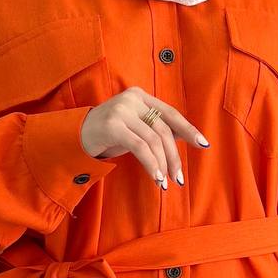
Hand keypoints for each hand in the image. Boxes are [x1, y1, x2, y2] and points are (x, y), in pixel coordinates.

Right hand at [80, 87, 209, 187]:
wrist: (75, 136)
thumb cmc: (109, 134)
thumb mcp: (135, 127)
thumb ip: (156, 129)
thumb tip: (186, 140)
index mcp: (141, 96)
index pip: (170, 113)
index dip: (188, 129)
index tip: (203, 144)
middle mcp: (132, 99)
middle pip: (163, 129)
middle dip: (174, 156)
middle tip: (179, 177)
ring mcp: (121, 110)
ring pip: (153, 140)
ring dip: (162, 163)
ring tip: (166, 181)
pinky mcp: (112, 125)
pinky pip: (139, 147)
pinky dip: (150, 163)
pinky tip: (155, 177)